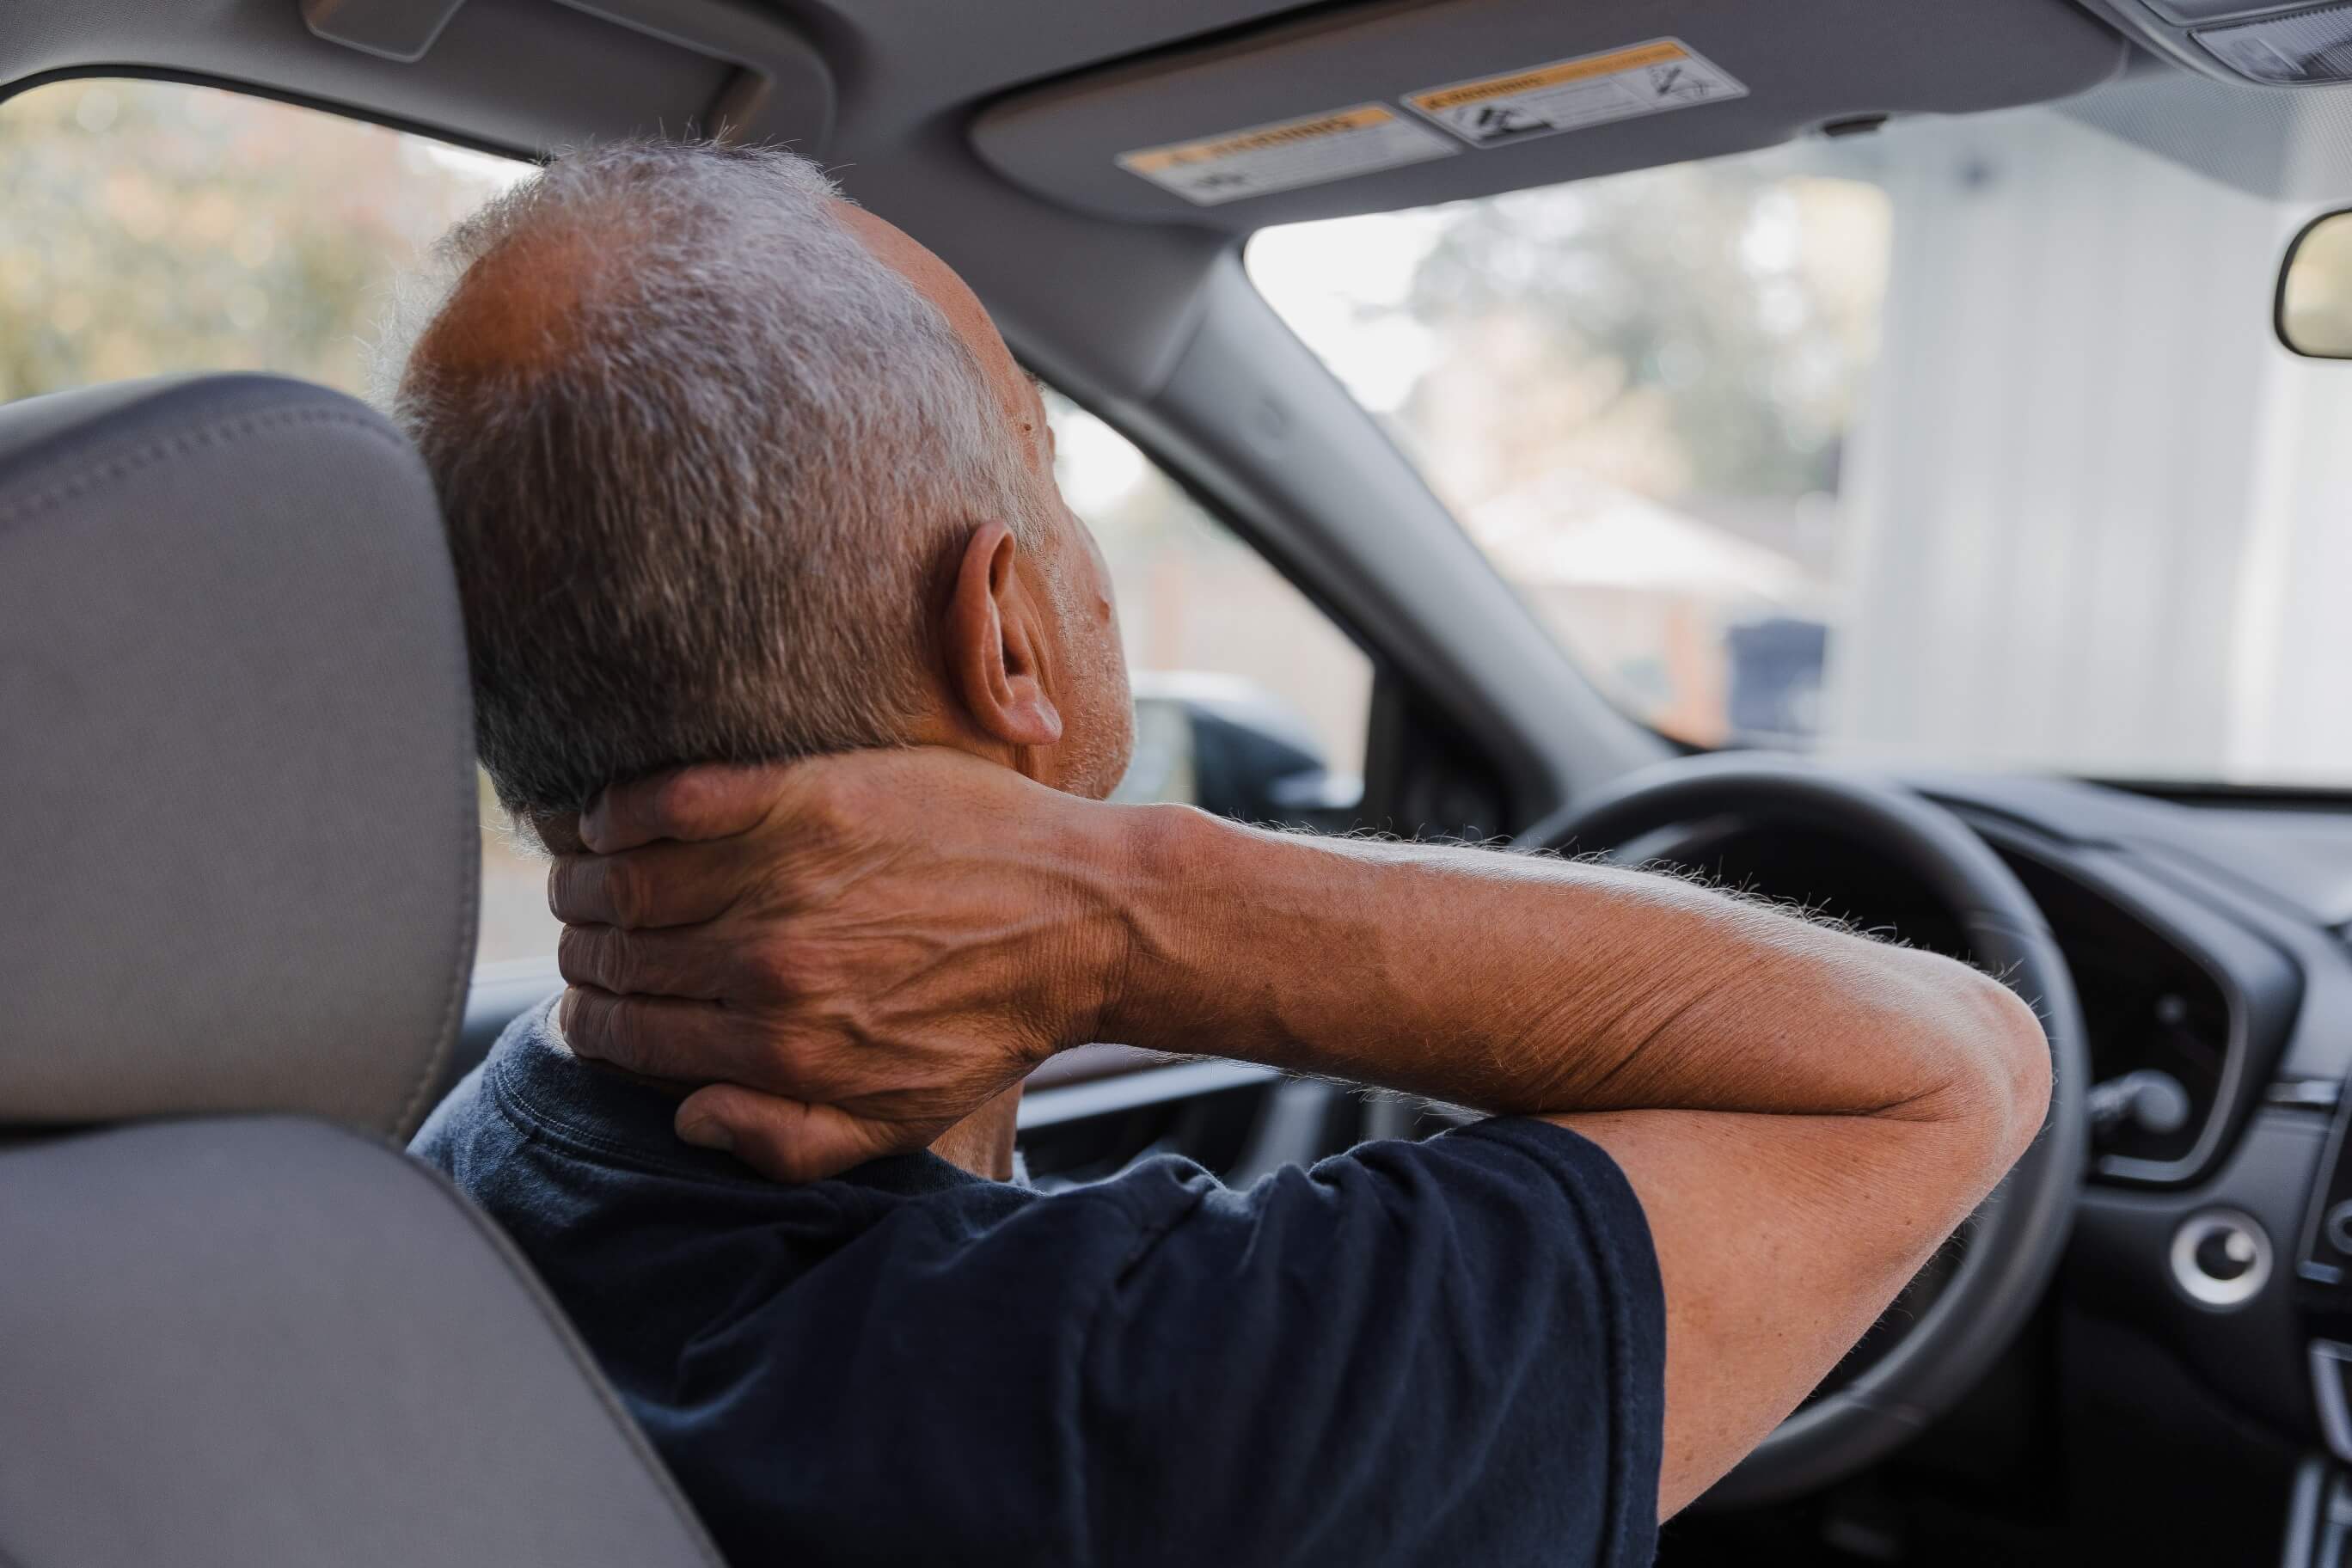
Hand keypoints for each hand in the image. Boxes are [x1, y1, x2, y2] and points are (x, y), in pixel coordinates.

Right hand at [549, 748, 1131, 1180]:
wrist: (1086, 918)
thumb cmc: (994, 1021)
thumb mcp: (897, 1119)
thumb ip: (785, 1140)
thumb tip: (686, 1118)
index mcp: (777, 1048)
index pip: (628, 1034)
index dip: (587, 1020)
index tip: (583, 1004)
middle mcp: (766, 965)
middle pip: (615, 953)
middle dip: (578, 949)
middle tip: (577, 934)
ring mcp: (784, 874)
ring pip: (625, 877)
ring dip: (580, 875)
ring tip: (578, 869)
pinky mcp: (807, 796)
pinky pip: (674, 797)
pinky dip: (621, 805)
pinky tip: (610, 811)